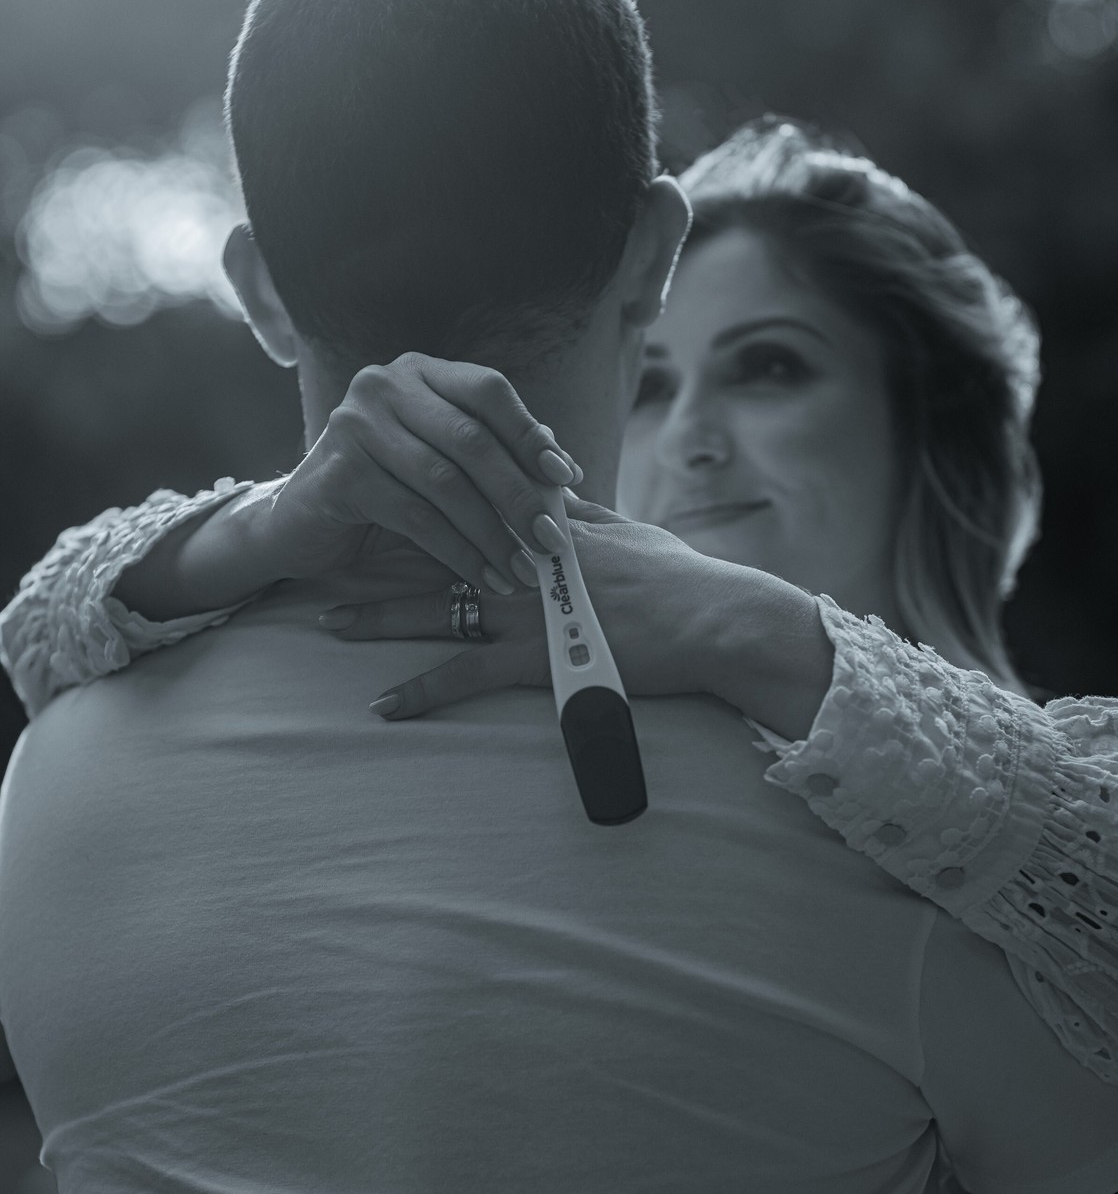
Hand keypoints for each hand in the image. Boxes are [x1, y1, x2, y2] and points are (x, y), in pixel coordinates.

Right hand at [253, 352, 580, 591]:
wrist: (302, 525)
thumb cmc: (385, 492)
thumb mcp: (442, 466)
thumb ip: (494, 457)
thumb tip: (565, 468)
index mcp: (419, 373)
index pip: (487, 390)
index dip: (530, 435)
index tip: (567, 479)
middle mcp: (384, 386)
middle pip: (472, 440)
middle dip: (519, 496)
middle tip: (553, 541)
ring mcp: (356, 424)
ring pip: (446, 483)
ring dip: (493, 534)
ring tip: (524, 571)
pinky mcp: (341, 472)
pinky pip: (416, 517)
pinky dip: (458, 552)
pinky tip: (484, 577)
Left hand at [319, 493, 738, 717]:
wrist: (713, 620)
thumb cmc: (682, 581)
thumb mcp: (630, 532)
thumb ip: (584, 515)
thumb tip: (553, 487)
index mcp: (544, 528)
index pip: (467, 506)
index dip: (418, 505)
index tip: (378, 502)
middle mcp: (523, 561)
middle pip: (436, 553)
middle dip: (379, 556)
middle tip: (329, 555)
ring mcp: (526, 608)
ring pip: (437, 609)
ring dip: (380, 618)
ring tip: (332, 623)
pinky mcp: (536, 657)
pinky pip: (465, 677)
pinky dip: (421, 692)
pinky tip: (384, 706)